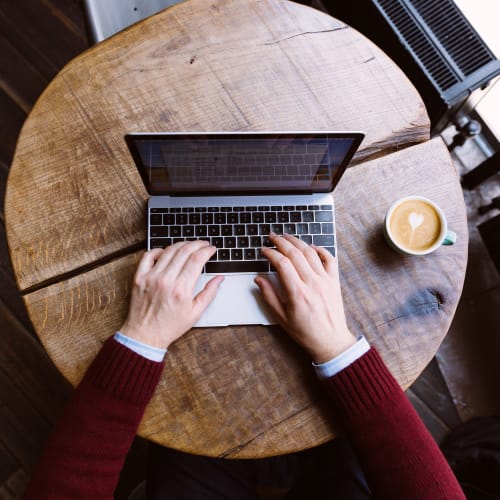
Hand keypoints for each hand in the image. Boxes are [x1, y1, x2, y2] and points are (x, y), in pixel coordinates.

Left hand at [120, 241, 223, 348]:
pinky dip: (159, 250)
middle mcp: (166, 280)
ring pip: (169, 250)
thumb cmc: (170, 326)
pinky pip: (148, 256)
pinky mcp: (139, 277)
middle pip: (184, 251)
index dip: (207, 250)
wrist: (145, 335)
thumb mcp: (195, 313)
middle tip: (203, 244)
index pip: (197, 259)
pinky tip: (166, 252)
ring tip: (189, 246)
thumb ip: (209, 293)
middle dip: (197, 244)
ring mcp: (151, 277)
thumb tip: (219, 278)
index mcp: (181, 289)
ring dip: (182, 244)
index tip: (211, 249)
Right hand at [255, 233, 355, 363]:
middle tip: (272, 237)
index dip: (270, 253)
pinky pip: (329, 259)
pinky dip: (320, 249)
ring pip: (310, 253)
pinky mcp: (334, 281)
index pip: (281, 264)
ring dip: (297, 241)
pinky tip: (311, 246)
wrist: (331, 341)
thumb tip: (258, 279)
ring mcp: (325, 280)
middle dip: (281, 242)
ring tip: (287, 236)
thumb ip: (269, 296)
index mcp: (297, 293)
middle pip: (295, 253)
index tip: (263, 250)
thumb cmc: (306, 333)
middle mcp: (312, 283)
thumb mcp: (281, 318)